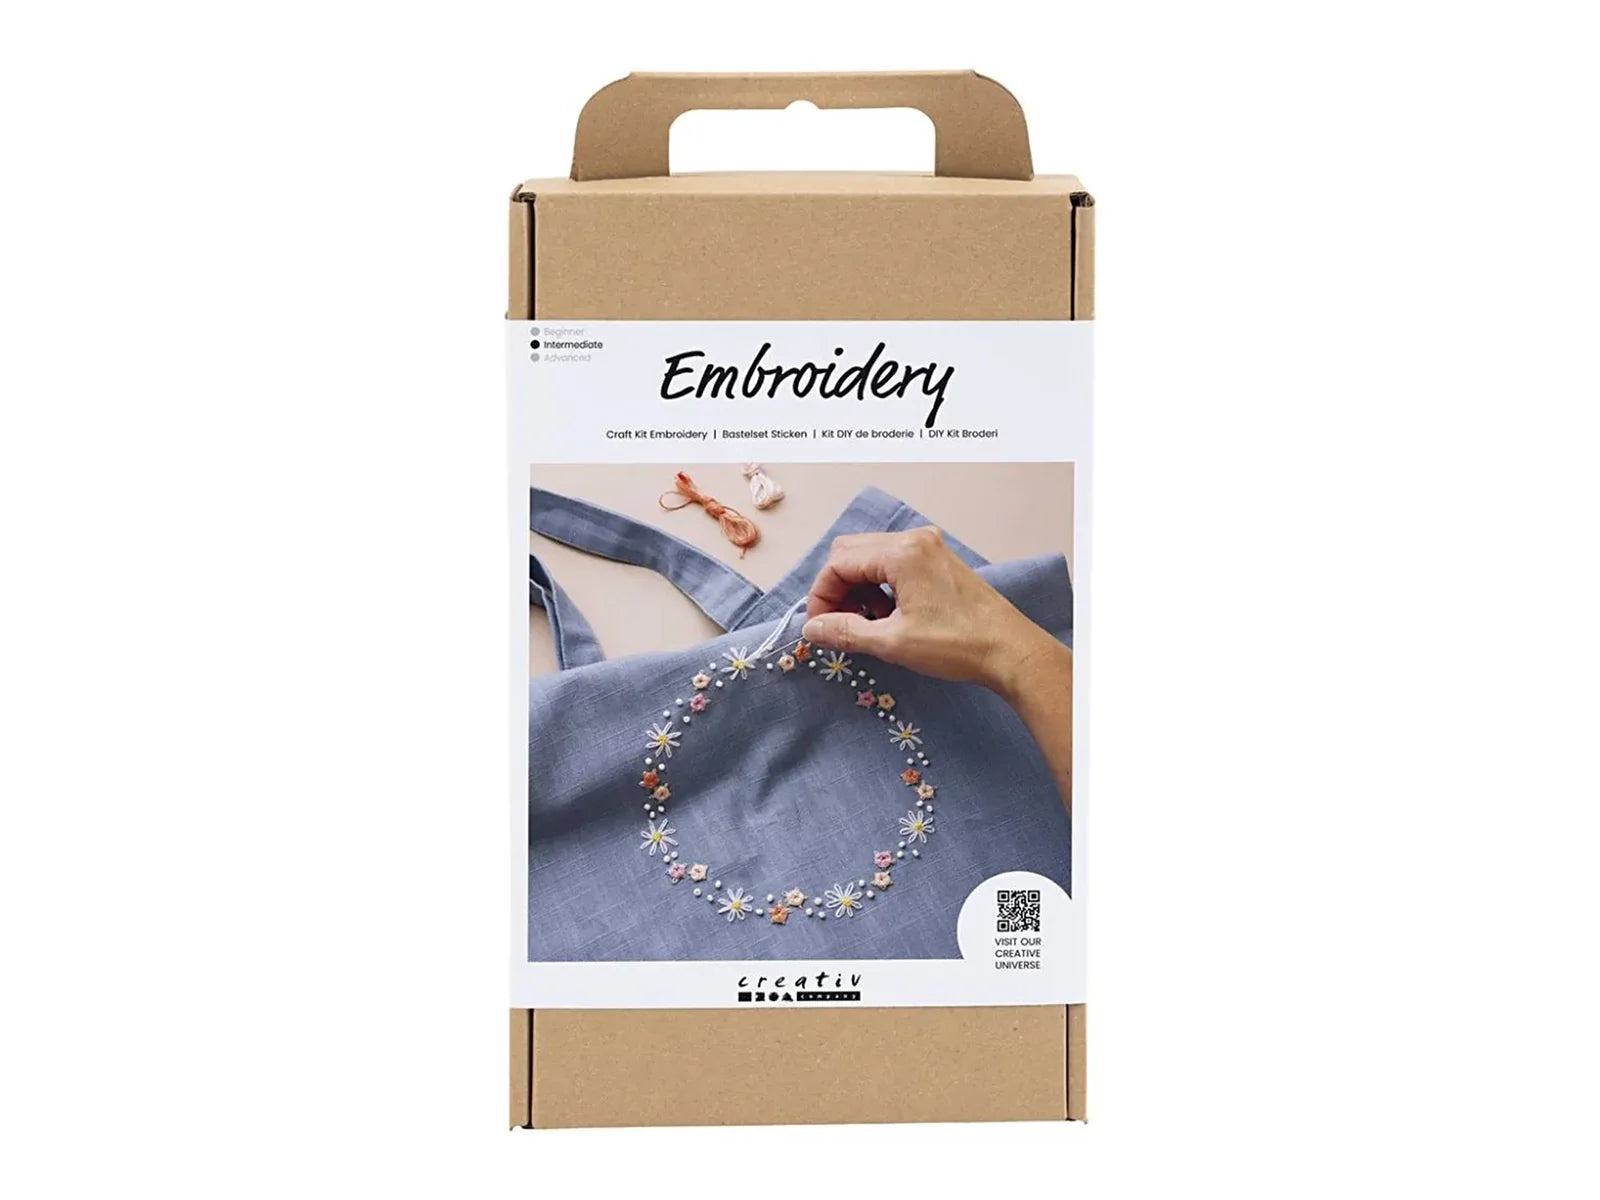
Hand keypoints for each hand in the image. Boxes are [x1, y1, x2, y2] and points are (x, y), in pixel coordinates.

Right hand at [800, 527, 1066, 701]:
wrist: (1010, 651)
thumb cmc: (957, 645)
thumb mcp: (893, 642)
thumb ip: (846, 631)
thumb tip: (811, 628)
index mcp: (902, 553)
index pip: (839, 563)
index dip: (821, 595)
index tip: (819, 626)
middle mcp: (915, 540)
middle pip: (852, 553)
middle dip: (837, 589)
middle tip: (837, 625)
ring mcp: (929, 548)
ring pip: (871, 558)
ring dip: (859, 589)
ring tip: (866, 624)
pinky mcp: (939, 561)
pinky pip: (894, 564)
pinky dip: (880, 587)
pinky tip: (888, 616)